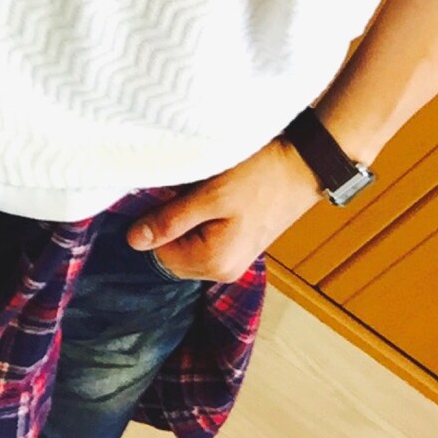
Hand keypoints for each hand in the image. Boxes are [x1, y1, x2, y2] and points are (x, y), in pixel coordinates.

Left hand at [126, 137, 325, 282]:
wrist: (305, 166)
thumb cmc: (260, 176)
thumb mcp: (210, 194)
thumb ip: (170, 220)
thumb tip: (133, 241)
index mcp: (214, 263)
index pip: (160, 252)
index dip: (158, 221)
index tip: (171, 192)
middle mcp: (224, 271)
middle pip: (175, 253)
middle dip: (174, 223)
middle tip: (190, 190)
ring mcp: (235, 261)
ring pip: (190, 246)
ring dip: (189, 221)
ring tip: (206, 193)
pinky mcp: (242, 247)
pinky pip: (208, 241)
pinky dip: (205, 221)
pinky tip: (218, 199)